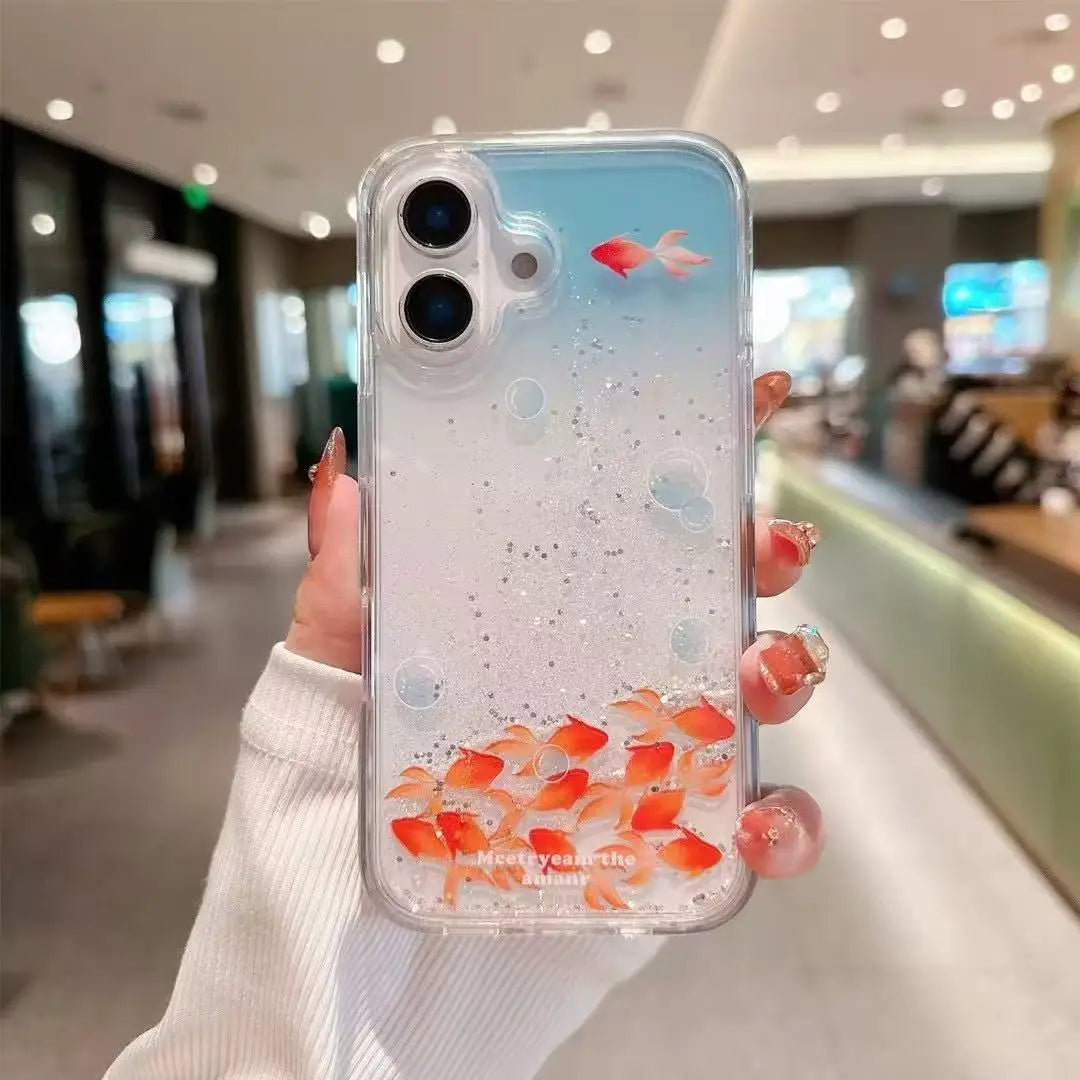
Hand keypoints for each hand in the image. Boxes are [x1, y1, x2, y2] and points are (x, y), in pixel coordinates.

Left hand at [288, 374, 824, 879]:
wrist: (363, 893)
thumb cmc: (363, 758)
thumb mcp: (341, 656)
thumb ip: (347, 574)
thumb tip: (345, 476)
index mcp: (559, 600)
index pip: (642, 514)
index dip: (703, 452)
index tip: (748, 395)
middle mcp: (622, 660)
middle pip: (724, 589)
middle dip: (767, 552)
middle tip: (768, 545)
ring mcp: (658, 742)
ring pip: (758, 692)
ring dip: (786, 670)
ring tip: (762, 670)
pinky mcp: (675, 831)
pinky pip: (757, 827)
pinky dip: (782, 826)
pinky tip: (755, 828)